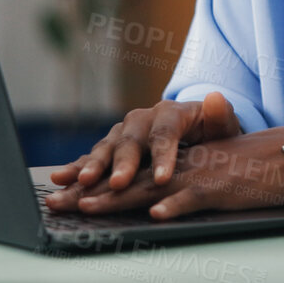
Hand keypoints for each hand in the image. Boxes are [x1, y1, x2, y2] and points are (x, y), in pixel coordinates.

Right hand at [47, 91, 240, 192]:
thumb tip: (216, 98)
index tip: (162, 176)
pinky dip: (75, 168)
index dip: (163, 154)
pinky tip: (60, 180)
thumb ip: (220, 117)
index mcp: (171, 113)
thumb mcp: (222, 127)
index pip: (166, 132)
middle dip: (123, 163)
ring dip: (93, 165)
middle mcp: (143, 119)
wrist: (196, 133)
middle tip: (119, 183)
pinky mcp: (111, 149)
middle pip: (130, 140)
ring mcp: (124, 133)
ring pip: (107, 148)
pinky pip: (91, 158)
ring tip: (84, 183)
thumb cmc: (211, 134)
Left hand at [47, 127, 283, 219]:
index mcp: (173, 164)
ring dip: (119, 198)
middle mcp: (178, 167)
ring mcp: (197, 176)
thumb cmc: (248, 170)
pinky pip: (193, 197)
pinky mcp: (218, 187)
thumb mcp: (207, 173)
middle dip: (89, 191)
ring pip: (151, 186)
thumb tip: (151, 204)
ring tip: (89, 207)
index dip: (92, 183)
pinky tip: (156, 214)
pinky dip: (175, 206)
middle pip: (127, 181)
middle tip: (56, 203)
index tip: (61, 191)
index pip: (125, 174)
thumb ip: (180, 183)